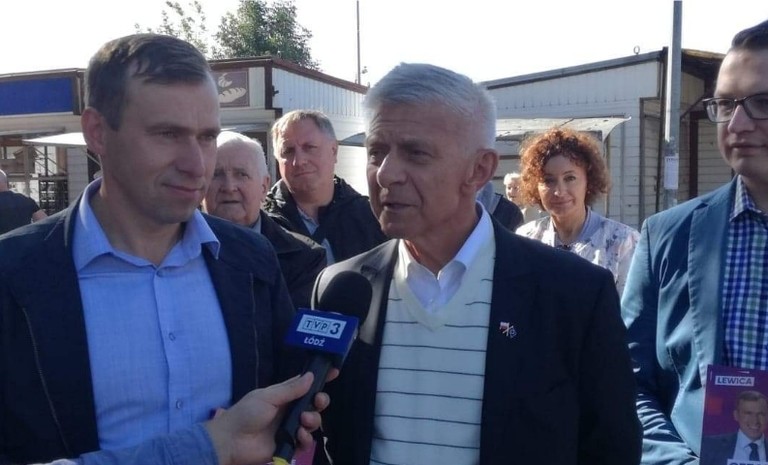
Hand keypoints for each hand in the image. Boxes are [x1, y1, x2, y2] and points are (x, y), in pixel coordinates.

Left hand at [204, 372, 331, 464]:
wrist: (232, 441)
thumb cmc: (247, 414)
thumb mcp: (267, 397)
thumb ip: (290, 389)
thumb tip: (311, 376)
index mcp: (283, 395)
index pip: (304, 384)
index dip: (319, 379)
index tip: (334, 372)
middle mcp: (290, 410)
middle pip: (314, 404)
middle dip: (320, 401)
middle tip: (318, 402)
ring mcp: (290, 428)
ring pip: (313, 422)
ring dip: (313, 420)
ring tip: (304, 421)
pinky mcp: (290, 445)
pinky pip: (306, 441)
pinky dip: (306, 438)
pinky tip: (299, 436)